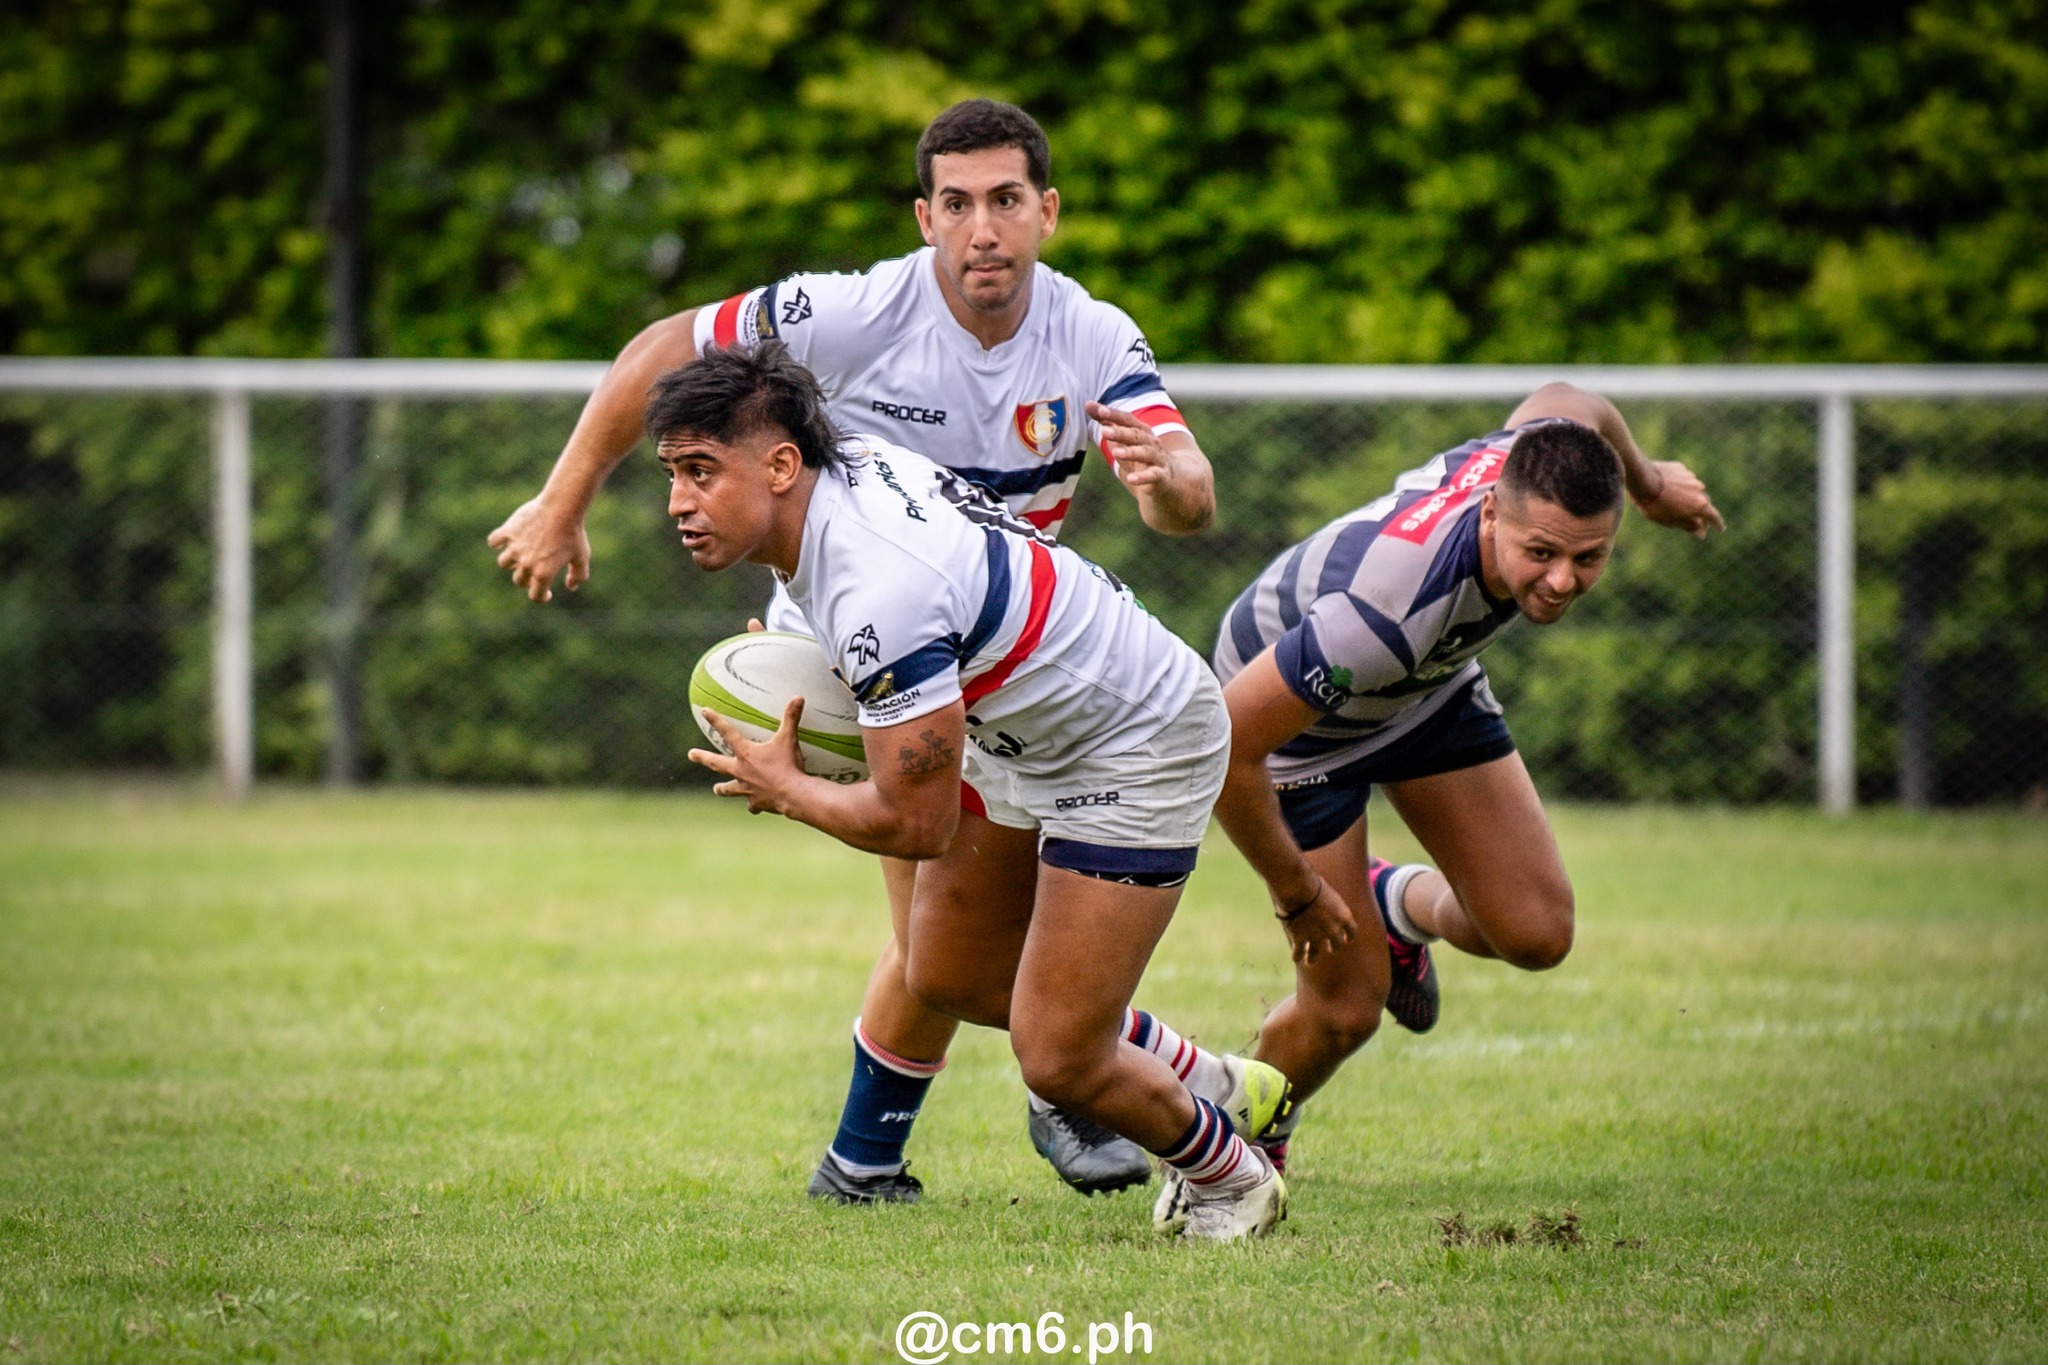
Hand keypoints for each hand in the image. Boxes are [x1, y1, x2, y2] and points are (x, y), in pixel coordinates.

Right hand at [487, 496, 591, 602]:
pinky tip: (506, 539)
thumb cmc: (574, 533)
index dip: (542, 596)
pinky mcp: (508, 532)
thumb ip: (578, 576)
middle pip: (518, 580)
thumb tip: (571, 587)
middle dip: (526, 578)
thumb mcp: (582, 557)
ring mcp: (515, 548)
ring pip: (504, 562)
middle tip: (534, 569)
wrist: (562, 508)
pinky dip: (497, 541)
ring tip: (520, 553)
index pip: (535, 595)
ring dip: (511, 561)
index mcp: (543, 574)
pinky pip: (494, 541)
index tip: (546, 592)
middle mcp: (526, 564)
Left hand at [688, 696, 808, 812]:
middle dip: (702, 757)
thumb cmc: (788, 765)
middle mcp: (741, 771)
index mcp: (746, 753)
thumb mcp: (789, 739)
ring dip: (722, 789)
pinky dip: (753, 805)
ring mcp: (747, 789)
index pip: (728, 732)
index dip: (716, 720)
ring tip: (716, 789)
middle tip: (691, 754)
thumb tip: (798, 697)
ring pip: (729, 789)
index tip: (704, 711)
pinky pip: (752, 805)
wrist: (793, 794)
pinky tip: (754, 806)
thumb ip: (791, 718)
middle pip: (717, 763)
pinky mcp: (756, 803)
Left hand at [1085, 401, 1172, 490]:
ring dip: (1131, 452)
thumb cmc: (1141, 456)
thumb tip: (1087, 404)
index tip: (1099, 410)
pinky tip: (1131, 479)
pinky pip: (1153, 475)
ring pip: (1145, 453)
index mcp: (1140, 431)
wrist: (1171, 479)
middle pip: (1135, 435)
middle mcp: (1150, 442)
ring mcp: (1157, 459)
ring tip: (1116, 452)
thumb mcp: (1123, 439)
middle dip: (1120, 432)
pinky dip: (1143, 477)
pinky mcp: (1161, 476)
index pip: (1127, 420)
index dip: (1114, 414)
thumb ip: (1107, 422)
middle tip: (1104, 431)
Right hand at [1275, 876, 1357, 966]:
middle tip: (1328, 948)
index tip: (1346, 939)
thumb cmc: (1314, 884)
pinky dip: (1297, 956)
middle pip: (1336, 945)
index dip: (1348, 937)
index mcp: (1344, 917)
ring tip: (1311, 961)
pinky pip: (1299, 953)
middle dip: (1332, 947)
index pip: (1352, 932)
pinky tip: (1296, 957)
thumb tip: (1325, 902)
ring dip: (1314, 958)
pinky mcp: (1300, 939)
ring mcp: (1317, 937)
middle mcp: (1333, 931)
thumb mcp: (1330, 893)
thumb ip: (1331, 904)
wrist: (1300, 889)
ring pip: (1316, 953)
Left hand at [1631, 460, 1725, 539]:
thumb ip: (1688, 526)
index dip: (1717, 524)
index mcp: (1700, 505)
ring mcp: (1691, 477)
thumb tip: (1701, 534)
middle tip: (1699, 522)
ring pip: (1694, 490)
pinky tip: (1671, 490)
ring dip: (1691, 498)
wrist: (1643, 480)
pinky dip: (1681, 487)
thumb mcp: (1671, 521)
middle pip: (1705, 503)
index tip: (1720, 528)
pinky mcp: (1681, 468)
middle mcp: (1700, 489)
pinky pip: (1684, 480)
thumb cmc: (1656, 505)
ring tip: (1681, 506)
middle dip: (1702, 513)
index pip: (1713, 516)